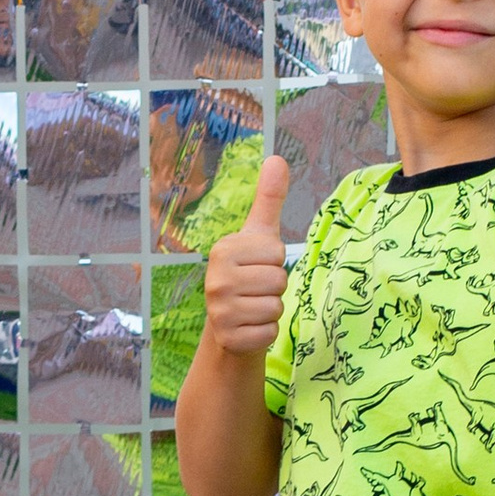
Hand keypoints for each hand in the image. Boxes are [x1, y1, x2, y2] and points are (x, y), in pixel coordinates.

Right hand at [202, 150, 290, 356]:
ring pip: (276, 307)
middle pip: (279, 280)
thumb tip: (277, 158)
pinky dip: (266, 332)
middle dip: (275, 287)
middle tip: (256, 289)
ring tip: (253, 306)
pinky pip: (269, 332)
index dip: (275, 261)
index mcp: (223, 250)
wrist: (229, 322)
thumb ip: (269, 198)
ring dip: (272, 310)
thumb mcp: (259, 236)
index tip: (257, 266)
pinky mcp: (229, 338)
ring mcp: (219, 311)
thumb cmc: (249, 272)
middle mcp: (215, 279)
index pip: (277, 253)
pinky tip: (250, 326)